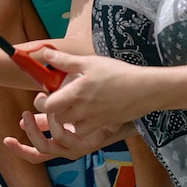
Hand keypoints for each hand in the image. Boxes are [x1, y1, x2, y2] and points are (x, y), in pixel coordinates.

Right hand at [3, 110, 131, 163]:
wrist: (121, 111)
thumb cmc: (94, 109)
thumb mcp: (67, 111)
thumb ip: (49, 114)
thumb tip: (29, 112)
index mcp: (59, 143)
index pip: (35, 153)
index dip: (19, 149)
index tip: (6, 140)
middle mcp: (66, 150)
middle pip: (40, 151)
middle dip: (29, 134)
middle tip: (24, 116)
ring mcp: (77, 150)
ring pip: (51, 145)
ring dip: (42, 128)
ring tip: (40, 108)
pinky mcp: (87, 146)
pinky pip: (66, 138)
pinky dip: (61, 126)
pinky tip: (60, 113)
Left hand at [27, 48, 149, 129]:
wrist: (145, 89)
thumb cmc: (118, 73)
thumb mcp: (90, 62)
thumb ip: (65, 61)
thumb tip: (46, 55)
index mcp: (75, 94)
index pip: (47, 106)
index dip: (41, 102)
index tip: (44, 94)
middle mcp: (81, 112)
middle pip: (57, 119)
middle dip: (56, 110)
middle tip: (61, 97)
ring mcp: (93, 121)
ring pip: (72, 126)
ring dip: (70, 119)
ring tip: (77, 104)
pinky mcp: (104, 126)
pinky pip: (88, 130)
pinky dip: (86, 124)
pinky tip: (91, 111)